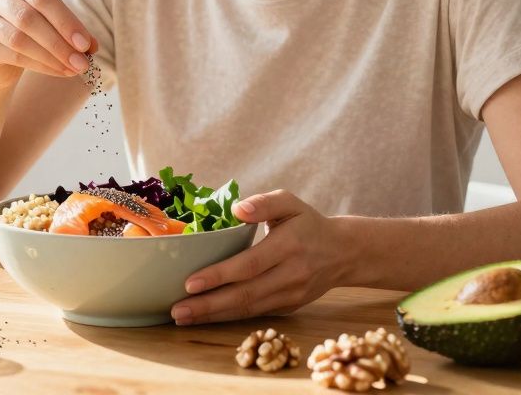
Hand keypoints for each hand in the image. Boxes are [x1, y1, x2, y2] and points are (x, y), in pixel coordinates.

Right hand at [0, 0, 95, 86]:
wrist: (2, 52)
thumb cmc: (33, 26)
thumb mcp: (53, 20)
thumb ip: (72, 29)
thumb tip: (92, 47)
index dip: (66, 20)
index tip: (86, 44)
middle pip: (28, 17)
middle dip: (59, 42)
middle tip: (82, 61)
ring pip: (19, 38)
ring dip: (51, 57)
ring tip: (73, 68)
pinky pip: (12, 55)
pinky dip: (40, 66)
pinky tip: (58, 71)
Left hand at [171, 190, 346, 324]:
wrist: (344, 252)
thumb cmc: (308, 223)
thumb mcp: (290, 203)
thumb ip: (264, 202)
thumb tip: (237, 209)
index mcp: (289, 246)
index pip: (250, 264)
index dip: (220, 275)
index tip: (190, 282)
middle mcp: (291, 274)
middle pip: (246, 294)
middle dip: (209, 305)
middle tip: (177, 310)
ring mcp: (291, 295)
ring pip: (249, 309)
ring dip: (214, 316)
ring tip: (183, 318)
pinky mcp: (288, 308)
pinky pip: (255, 314)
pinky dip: (228, 318)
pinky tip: (206, 317)